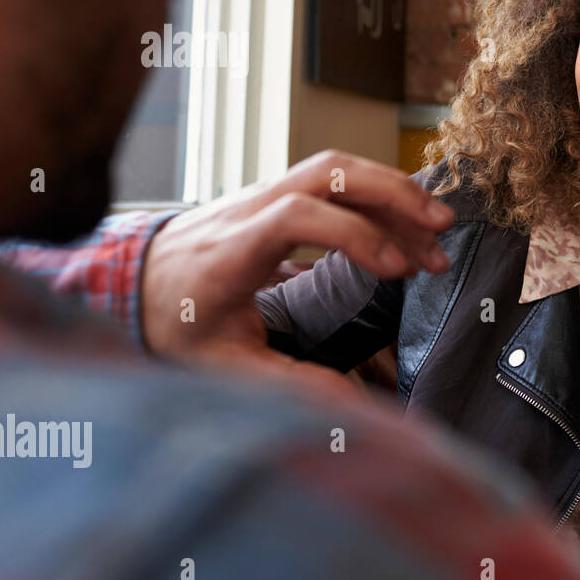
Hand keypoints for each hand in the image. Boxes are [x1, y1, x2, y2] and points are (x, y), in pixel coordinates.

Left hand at [140, 150, 453, 394]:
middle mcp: (249, 209)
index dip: (354, 235)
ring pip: (337, 168)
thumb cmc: (179, 322)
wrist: (137, 281)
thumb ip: (288, 384)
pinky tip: (407, 229)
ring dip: (393, 190)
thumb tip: (351, 411)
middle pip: (327, 173)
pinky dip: (378, 197)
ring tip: (438, 229)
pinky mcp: (279, 194)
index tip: (396, 270)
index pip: (295, 216)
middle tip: (441, 228)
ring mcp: (264, 194)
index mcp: (230, 251)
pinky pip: (335, 180)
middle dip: (393, 193)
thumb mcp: (224, 366)